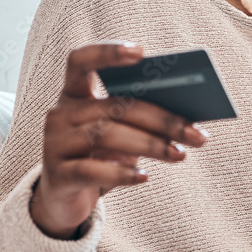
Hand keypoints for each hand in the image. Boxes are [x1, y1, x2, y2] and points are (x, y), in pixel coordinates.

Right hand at [30, 42, 207, 238]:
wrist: (65, 200)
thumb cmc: (101, 156)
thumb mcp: (120, 132)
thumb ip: (140, 117)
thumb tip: (187, 118)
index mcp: (75, 94)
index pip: (81, 61)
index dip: (107, 52)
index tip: (141, 52)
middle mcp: (61, 114)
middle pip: (114, 106)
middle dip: (161, 119)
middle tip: (195, 132)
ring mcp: (55, 145)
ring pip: (107, 135)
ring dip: (150, 144)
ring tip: (180, 154)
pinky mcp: (57, 176)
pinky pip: (91, 170)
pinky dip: (121, 173)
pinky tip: (144, 177)